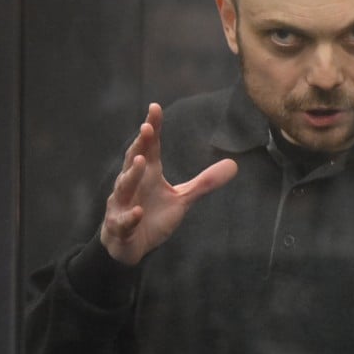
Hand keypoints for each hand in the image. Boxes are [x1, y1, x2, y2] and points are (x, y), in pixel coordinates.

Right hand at [100, 103, 237, 264]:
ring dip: (132, 175)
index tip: (155, 107)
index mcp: (148, 174)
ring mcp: (123, 205)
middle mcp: (132, 184)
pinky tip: (138, 212)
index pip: (149, 147)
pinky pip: (124, 221)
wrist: (130, 245)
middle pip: (134, 160)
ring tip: (141, 161)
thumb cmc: (153, 215)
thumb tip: (234, 165)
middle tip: (147, 127)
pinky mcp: (119, 227)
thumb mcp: (182, 198)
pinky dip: (131, 217)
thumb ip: (204, 182)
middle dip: (139, 144)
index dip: (152, 128)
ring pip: (125, 187)